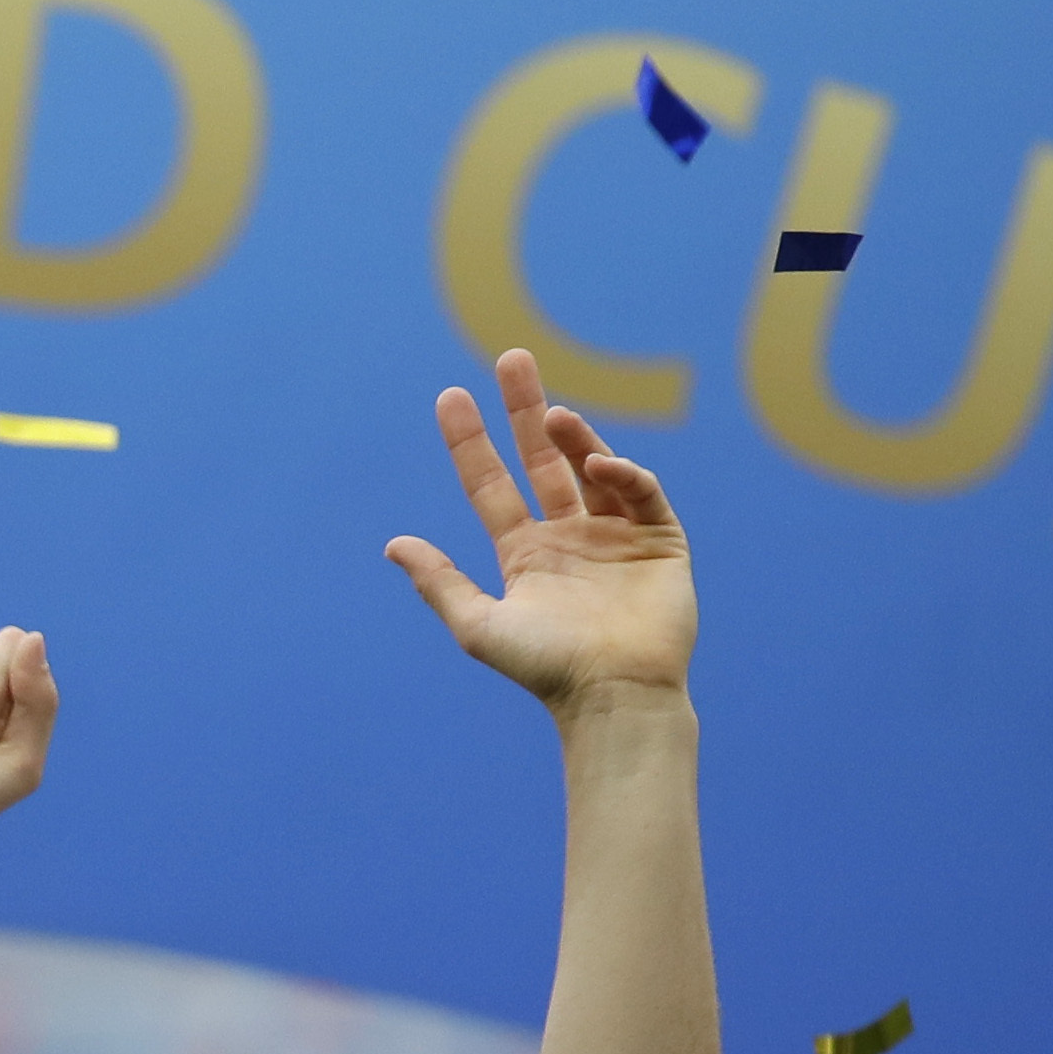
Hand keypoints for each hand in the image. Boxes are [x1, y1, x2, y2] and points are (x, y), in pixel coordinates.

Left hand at [382, 349, 696, 711]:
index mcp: (526, 554)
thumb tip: (392, 544)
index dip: (471, 442)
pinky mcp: (660, 540)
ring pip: (591, 467)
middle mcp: (569, 537)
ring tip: (551, 414)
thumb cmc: (545, 669)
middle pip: (543, 458)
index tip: (451, 397)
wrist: (614, 695)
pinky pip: (639, 493)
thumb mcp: (479, 624)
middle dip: (526, 409)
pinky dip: (621, 474)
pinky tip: (599, 466)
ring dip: (573, 437)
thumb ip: (438, 582)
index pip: (491, 484)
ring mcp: (615, 535)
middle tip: (512, 357)